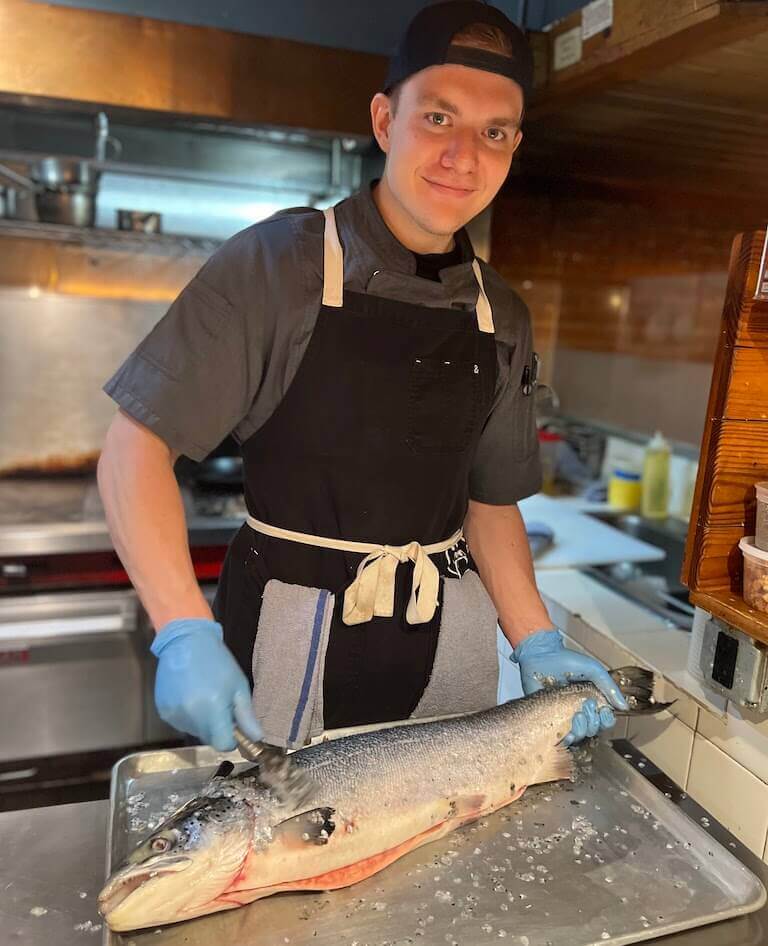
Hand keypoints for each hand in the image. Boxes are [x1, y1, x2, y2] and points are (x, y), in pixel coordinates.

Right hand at [151, 619, 262, 750]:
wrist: (185, 642)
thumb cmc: (218, 662)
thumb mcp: (238, 686)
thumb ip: (247, 715)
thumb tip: (257, 738)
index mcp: (212, 710)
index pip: (223, 744)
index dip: (232, 738)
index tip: (234, 724)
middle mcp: (191, 717)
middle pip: (209, 738)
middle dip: (217, 728)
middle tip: (220, 704)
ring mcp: (174, 715)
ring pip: (194, 731)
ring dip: (202, 722)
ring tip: (204, 696)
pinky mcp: (163, 711)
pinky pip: (181, 723)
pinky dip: (188, 715)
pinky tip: (190, 695)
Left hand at [511, 629, 628, 745]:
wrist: (540, 655)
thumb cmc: (565, 659)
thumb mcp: (593, 670)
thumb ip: (609, 687)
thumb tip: (624, 707)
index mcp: (591, 701)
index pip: (605, 720)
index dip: (607, 720)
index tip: (604, 711)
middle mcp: (578, 711)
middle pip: (593, 730)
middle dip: (593, 722)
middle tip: (586, 705)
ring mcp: (563, 716)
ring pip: (578, 736)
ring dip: (581, 729)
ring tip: (576, 715)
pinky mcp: (547, 719)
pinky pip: (559, 737)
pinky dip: (565, 737)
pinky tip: (566, 729)